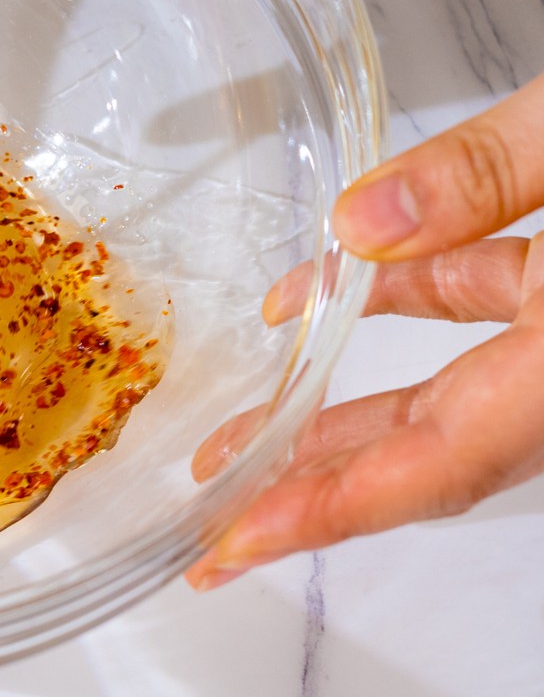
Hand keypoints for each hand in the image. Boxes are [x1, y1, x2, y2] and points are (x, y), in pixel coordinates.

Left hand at [187, 73, 543, 590]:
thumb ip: (492, 170)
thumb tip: (358, 225)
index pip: (444, 461)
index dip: (332, 510)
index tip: (237, 540)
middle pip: (438, 451)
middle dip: (322, 486)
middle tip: (219, 518)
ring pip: (458, 388)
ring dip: (350, 403)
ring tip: (245, 425)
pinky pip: (490, 312)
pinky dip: (411, 299)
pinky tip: (331, 283)